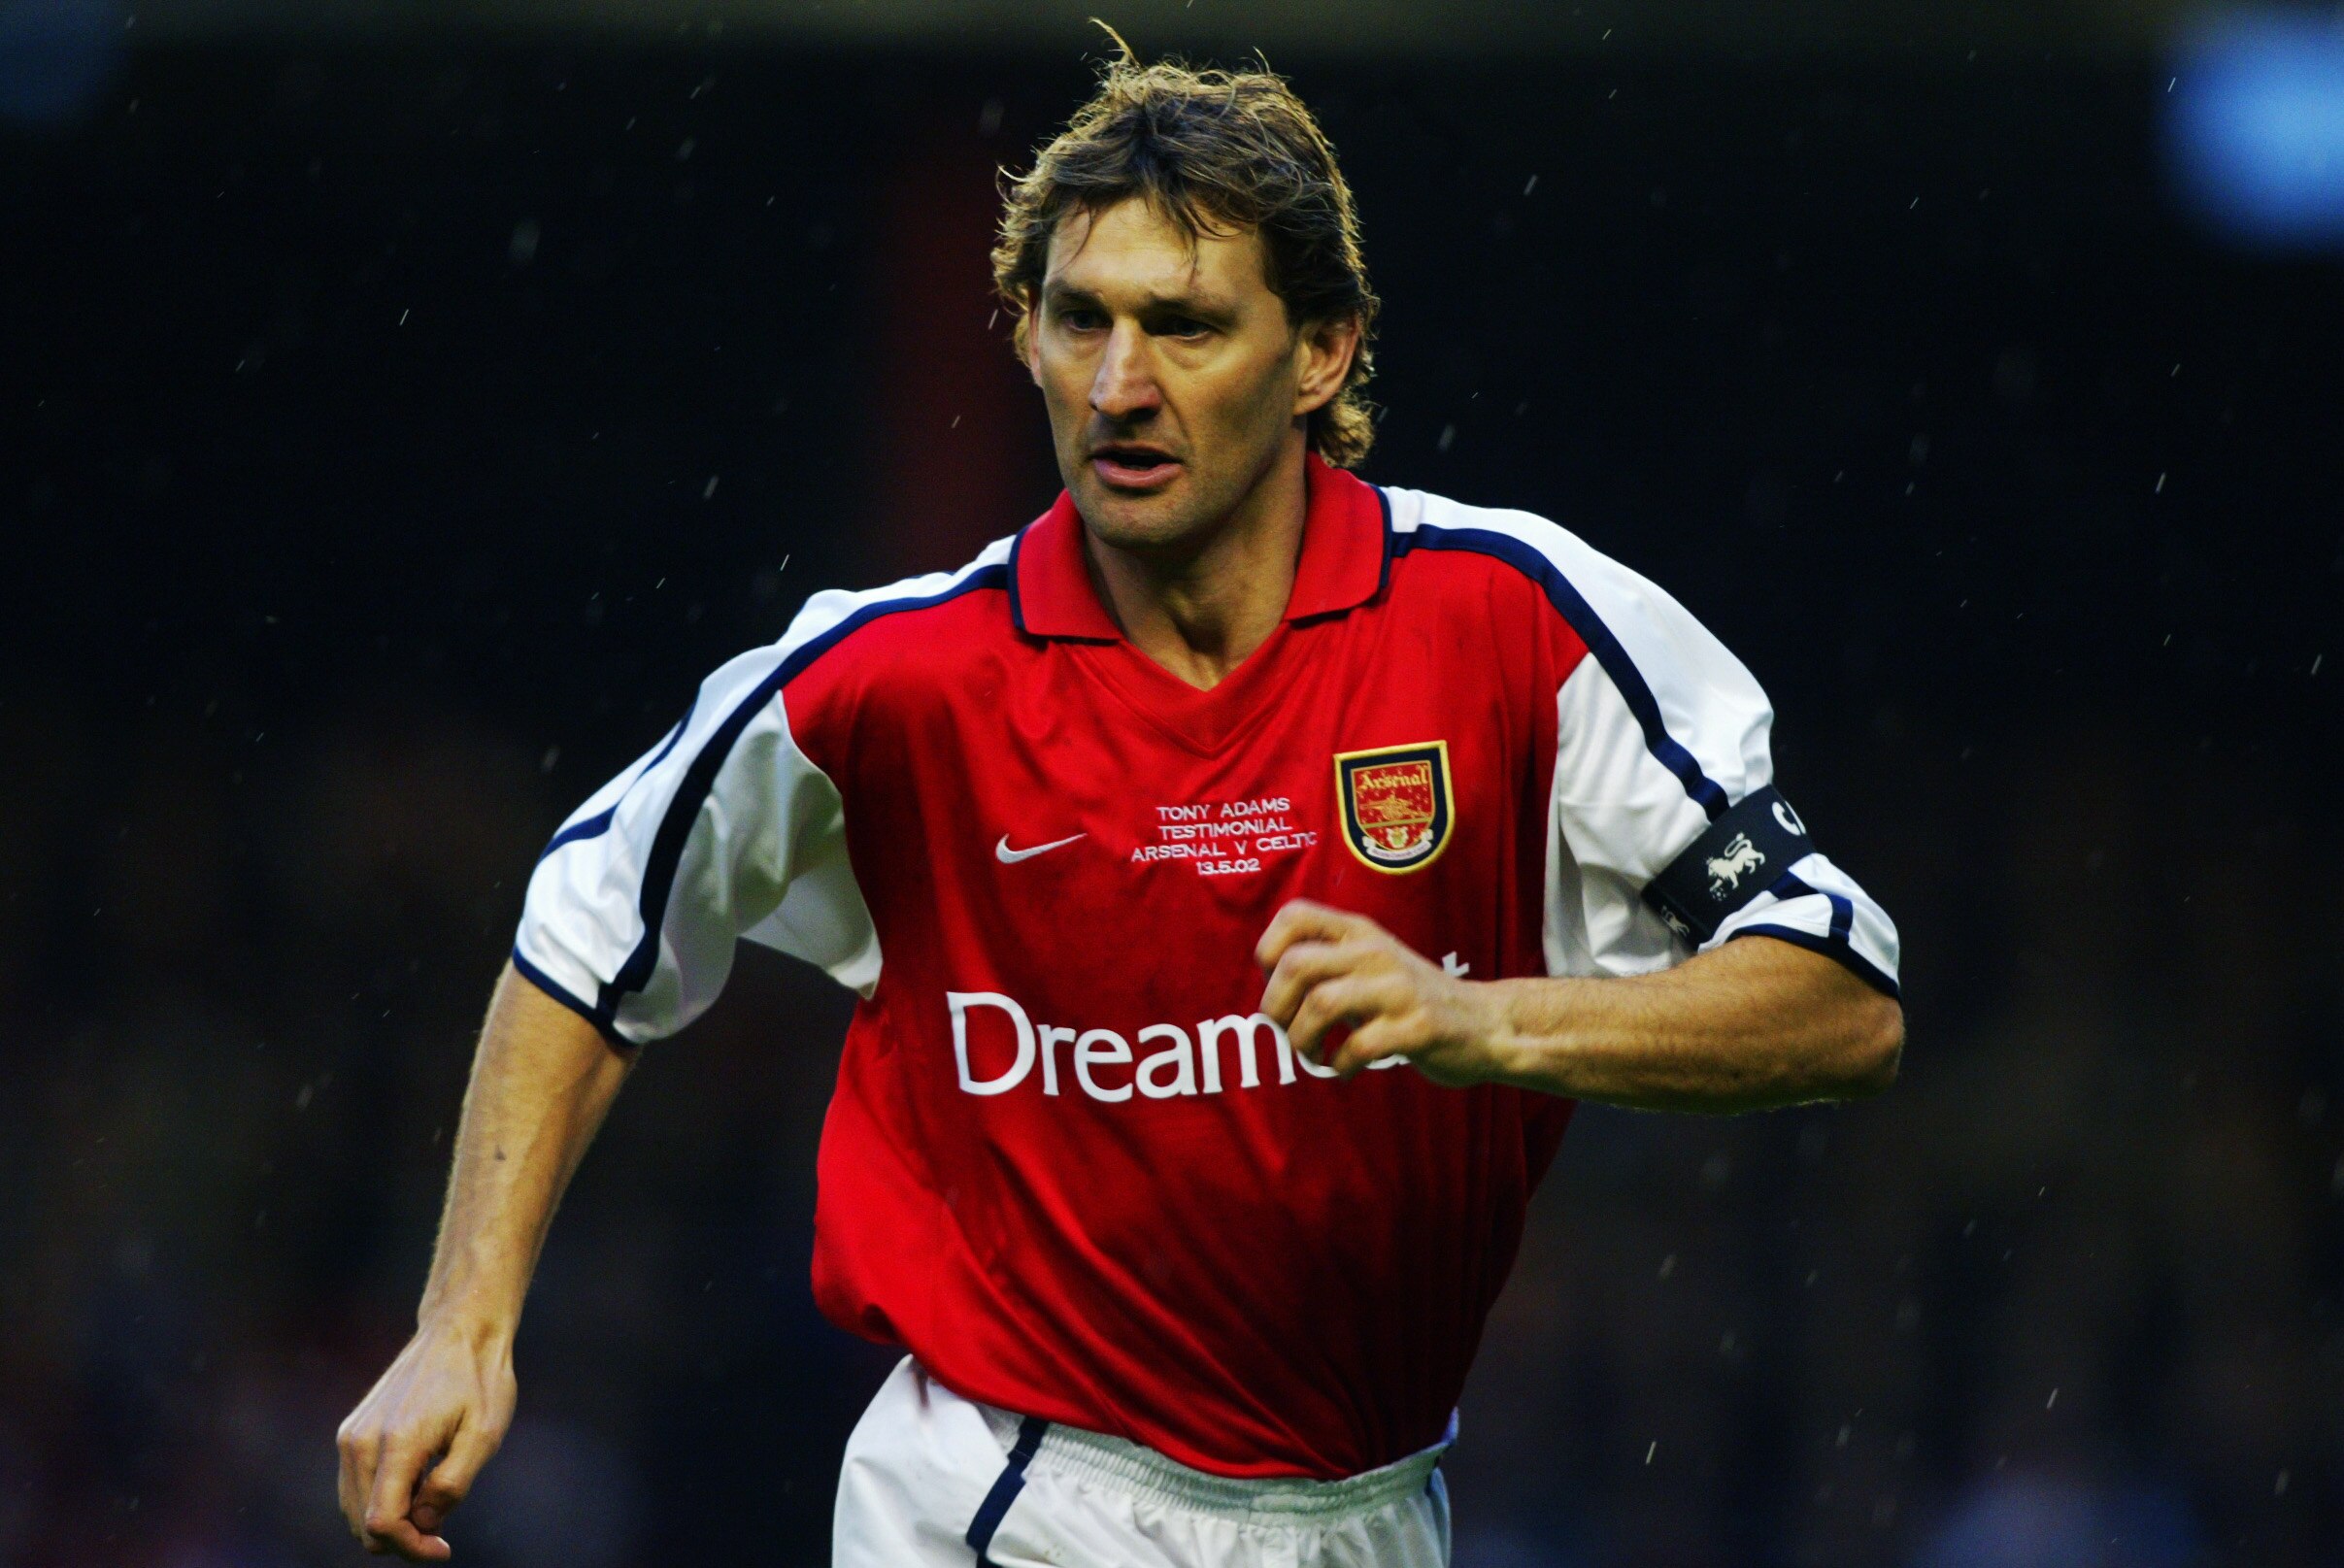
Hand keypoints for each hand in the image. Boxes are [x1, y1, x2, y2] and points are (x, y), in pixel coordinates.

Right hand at [336, 1323, 516, 1559]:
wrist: (459, 1330)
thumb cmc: (479, 1381)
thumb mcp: (484, 1435)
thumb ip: (451, 1486)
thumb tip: (422, 1524)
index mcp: (396, 1443)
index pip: (382, 1523)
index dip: (411, 1548)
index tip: (443, 1548)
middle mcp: (360, 1442)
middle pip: (363, 1524)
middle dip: (403, 1538)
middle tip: (442, 1527)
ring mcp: (350, 1436)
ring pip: (355, 1511)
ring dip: (391, 1520)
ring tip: (433, 1498)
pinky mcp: (351, 1432)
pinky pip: (355, 1488)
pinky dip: (381, 1500)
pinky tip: (417, 1483)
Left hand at [1254, 900, 1510, 1084]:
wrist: (1483, 1023)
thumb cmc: (1408, 998)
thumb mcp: (1368, 965)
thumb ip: (1325, 964)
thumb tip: (1269, 985)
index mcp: (1358, 932)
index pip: (1294, 916)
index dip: (1268, 951)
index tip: (1278, 985)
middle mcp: (1375, 952)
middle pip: (1295, 965)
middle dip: (1276, 1008)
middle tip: (1288, 1032)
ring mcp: (1398, 989)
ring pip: (1321, 1004)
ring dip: (1303, 1040)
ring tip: (1314, 1055)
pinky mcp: (1418, 1027)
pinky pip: (1358, 1046)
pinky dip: (1339, 1066)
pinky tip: (1344, 1070)